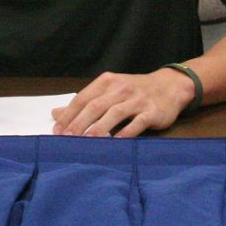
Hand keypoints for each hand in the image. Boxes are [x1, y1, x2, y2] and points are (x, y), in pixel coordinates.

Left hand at [52, 68, 193, 137]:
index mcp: (107, 82)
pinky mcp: (152, 111)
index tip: (57, 130)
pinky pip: (137, 123)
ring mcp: (137, 100)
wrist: (170, 86)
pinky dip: (126, 133)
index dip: (69, 115)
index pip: (83, 98)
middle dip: (79, 123)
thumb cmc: (134, 91)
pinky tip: (116, 143)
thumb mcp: (109, 91)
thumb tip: (55, 113)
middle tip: (67, 139)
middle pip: (95, 106)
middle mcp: (121, 89)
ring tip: (87, 142)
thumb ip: (84, 103)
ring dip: (99, 128)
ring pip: (114, 113)